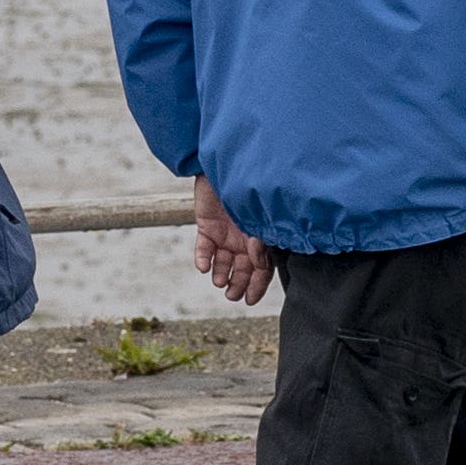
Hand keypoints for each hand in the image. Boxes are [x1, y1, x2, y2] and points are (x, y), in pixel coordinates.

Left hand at [189, 179, 273, 306]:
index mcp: (261, 238)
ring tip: (219, 282)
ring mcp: (225, 233)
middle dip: (237, 284)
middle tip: (231, 296)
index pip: (262, 268)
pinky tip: (203, 267)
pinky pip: (204, 247)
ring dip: (221, 274)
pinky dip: (203, 258)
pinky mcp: (206, 226)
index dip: (257, 286)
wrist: (224, 163)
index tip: (249, 301)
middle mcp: (243, 238)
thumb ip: (261, 242)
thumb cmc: (249, 187)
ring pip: (222, 262)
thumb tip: (261, 264)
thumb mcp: (260, 218)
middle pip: (242, 269)